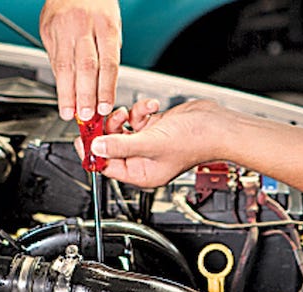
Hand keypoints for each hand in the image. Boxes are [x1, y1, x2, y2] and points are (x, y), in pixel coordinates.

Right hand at [40, 0, 120, 121]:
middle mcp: (83, 26)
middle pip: (85, 67)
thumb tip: (104, 87)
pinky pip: (53, 59)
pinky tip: (62, 93)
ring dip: (67, 93)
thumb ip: (108, 53)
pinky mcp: (47, 30)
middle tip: (85, 115)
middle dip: (85, 95)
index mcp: (105, 24)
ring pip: (64, 66)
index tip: (104, 107)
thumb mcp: (112, 25)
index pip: (107, 63)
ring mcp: (62, 28)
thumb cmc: (97, 4)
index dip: (105, 88)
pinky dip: (58, 79)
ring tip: (69, 112)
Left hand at [76, 99, 229, 187]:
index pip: (106, 166)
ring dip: (125, 117)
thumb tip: (96, 148)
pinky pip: (137, 118)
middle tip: (106, 117)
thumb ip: (121, 146)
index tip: (83, 136)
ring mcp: (150, 143)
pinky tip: (151, 108)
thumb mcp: (151, 143)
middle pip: (112, 145)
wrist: (219, 125)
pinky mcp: (156, 128)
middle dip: (109, 129)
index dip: (93, 151)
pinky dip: (140, 110)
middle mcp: (144, 160)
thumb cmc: (196, 141)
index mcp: (141, 173)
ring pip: (123, 129)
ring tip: (131, 112)